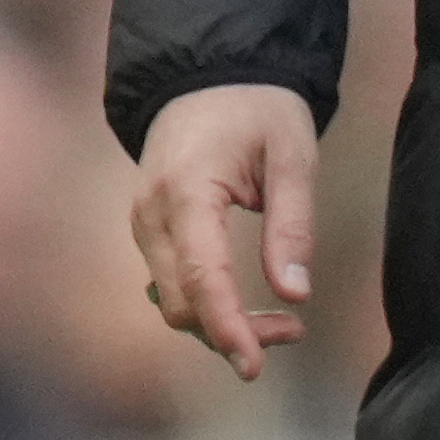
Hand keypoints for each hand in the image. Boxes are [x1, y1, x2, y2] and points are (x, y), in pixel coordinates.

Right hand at [129, 82, 319, 380]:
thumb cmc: (257, 108)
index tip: (253, 365)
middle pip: (180, 303)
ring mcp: (143, 223)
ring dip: (219, 321)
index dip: (226, 327)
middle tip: (293, 333)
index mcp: (186, 192)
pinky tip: (245, 305)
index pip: (200, 277)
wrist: (208, 74)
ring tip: (283, 324)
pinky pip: (170, 282)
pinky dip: (205, 302)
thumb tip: (295, 294)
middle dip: (231, 330)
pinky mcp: (149, 228)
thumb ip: (294, 224)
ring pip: (172, 299)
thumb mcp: (293, 154)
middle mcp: (151, 214)